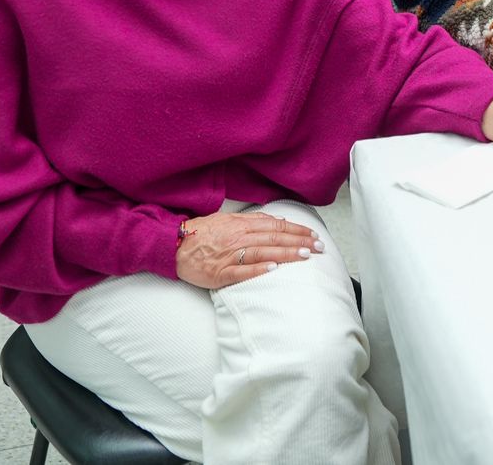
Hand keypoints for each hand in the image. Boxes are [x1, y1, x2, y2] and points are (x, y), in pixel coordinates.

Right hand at [175, 211, 322, 288]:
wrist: (173, 246)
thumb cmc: (202, 234)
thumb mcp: (227, 219)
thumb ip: (252, 220)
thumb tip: (277, 221)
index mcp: (241, 224)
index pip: (276, 226)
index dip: (297, 230)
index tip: (314, 235)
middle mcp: (238, 238)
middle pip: (274, 238)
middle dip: (299, 242)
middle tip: (319, 247)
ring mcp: (229, 255)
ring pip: (262, 252)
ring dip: (285, 254)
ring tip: (304, 255)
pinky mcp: (220, 272)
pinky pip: (241, 271)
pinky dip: (258, 269)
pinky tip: (273, 269)